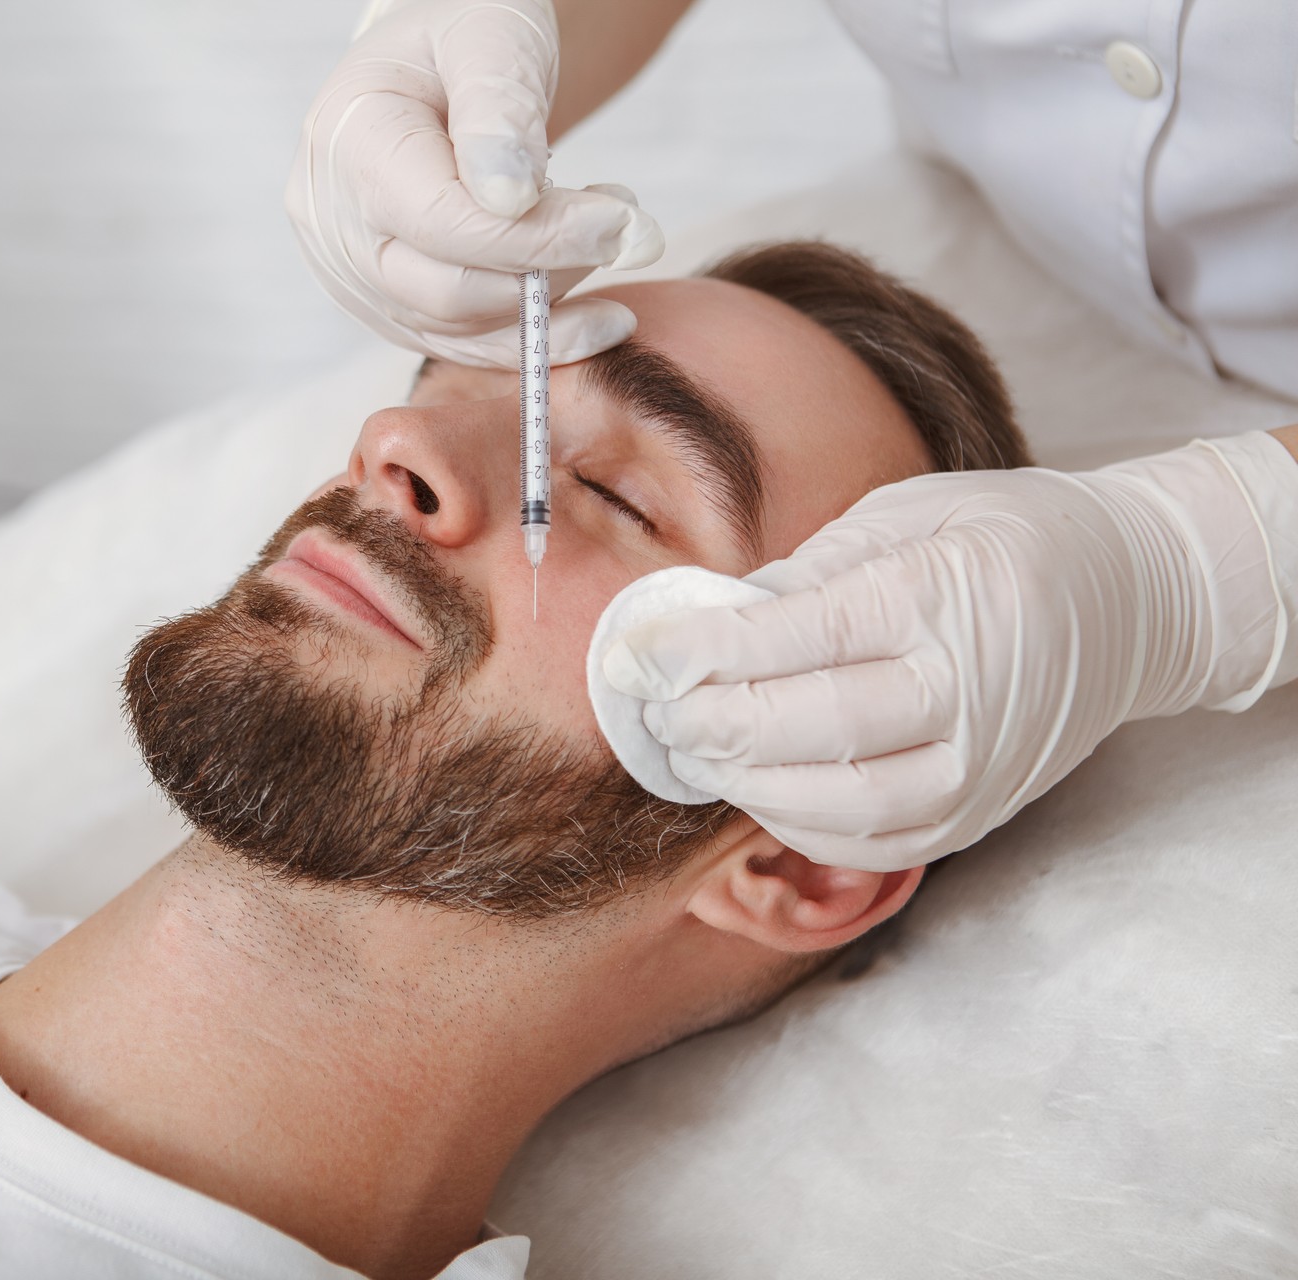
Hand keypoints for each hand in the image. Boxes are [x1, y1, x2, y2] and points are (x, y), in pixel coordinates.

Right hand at [285, 0, 666, 367]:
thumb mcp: (489, 36)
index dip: (536, 237)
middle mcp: (332, 220)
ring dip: (550, 303)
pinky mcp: (386, 306)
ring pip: (457, 327)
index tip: (621, 221)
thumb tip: (509, 198)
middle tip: (629, 230)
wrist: (442, 65)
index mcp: (346, 141)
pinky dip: (532, 340)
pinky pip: (460, 345)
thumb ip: (498, 108)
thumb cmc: (465, 35)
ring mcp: (351, 273)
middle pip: (445, 289)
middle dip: (550, 271)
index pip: (442, 223)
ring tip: (612, 239)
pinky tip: (597, 319)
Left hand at [600, 439, 1295, 869]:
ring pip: (841, 801)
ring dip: (746, 782)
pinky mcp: (981, 812)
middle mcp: (971, 689)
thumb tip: (707, 626)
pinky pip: (873, 842)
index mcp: (944, 593)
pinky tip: (754, 787)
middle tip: (654, 708)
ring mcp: (983, 764)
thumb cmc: (1002, 540)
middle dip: (713, 722)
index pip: (804, 636)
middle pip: (814, 726)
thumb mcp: (904, 516)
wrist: (1135, 598)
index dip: (708, 651)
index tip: (639, 654)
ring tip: (691, 748)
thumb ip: (806, 573)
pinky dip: (798, 824)